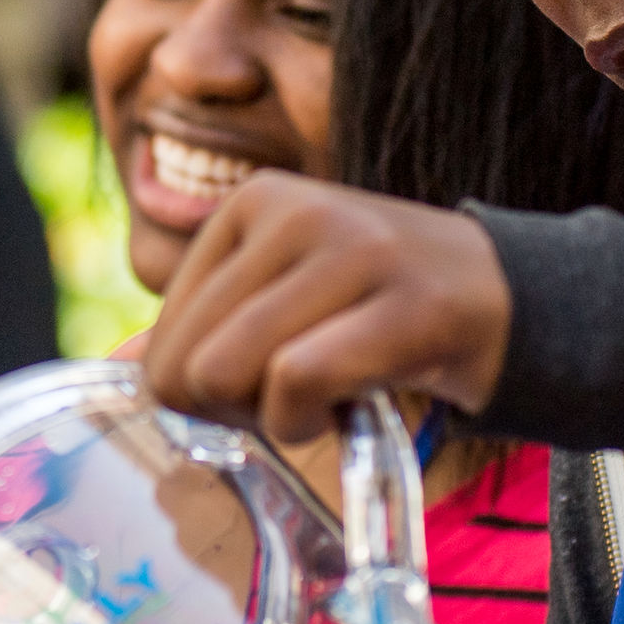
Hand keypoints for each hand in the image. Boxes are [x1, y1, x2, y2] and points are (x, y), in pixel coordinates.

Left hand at [138, 173, 512, 445]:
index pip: (164, 337)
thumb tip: (115, 368)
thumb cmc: (379, 309)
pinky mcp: (400, 304)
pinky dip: (306, 421)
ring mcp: (350, 252)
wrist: (507, 299)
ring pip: (229, 373)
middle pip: (187, 364)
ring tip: (322, 395)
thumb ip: (203, 327)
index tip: (264, 381)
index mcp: (252, 202)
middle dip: (231, 409)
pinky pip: (295, 383)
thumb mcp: (283, 295)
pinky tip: (344, 407)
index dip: (202, 390)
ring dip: (271, 418)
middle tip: (292, 397)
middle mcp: (294, 212)